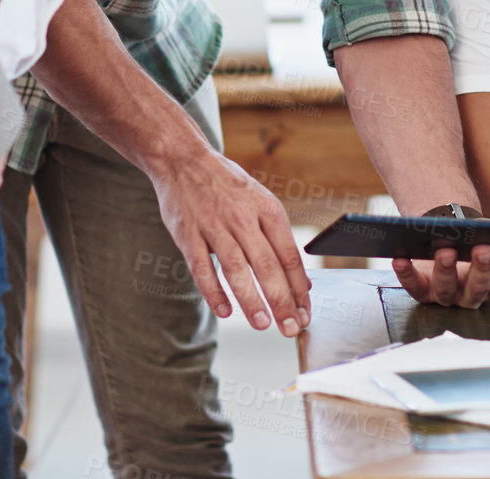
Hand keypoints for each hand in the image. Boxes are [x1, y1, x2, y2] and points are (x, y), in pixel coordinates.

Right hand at [148, 147, 311, 337]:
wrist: (184, 159)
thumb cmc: (228, 186)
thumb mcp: (261, 202)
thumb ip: (279, 240)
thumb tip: (302, 281)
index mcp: (267, 209)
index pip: (289, 255)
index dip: (299, 287)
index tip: (305, 313)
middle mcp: (243, 217)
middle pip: (266, 266)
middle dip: (281, 301)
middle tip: (290, 328)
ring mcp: (214, 225)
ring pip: (236, 270)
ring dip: (251, 300)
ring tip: (262, 324)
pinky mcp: (187, 233)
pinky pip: (201, 268)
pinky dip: (213, 292)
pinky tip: (224, 311)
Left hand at [393, 240, 489, 307]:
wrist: (449, 237)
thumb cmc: (478, 241)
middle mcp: (472, 295)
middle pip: (478, 288)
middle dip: (481, 269)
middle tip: (483, 248)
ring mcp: (446, 295)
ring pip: (446, 290)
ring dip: (446, 271)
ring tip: (446, 250)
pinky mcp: (422, 290)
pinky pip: (413, 287)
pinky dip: (406, 274)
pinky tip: (400, 256)